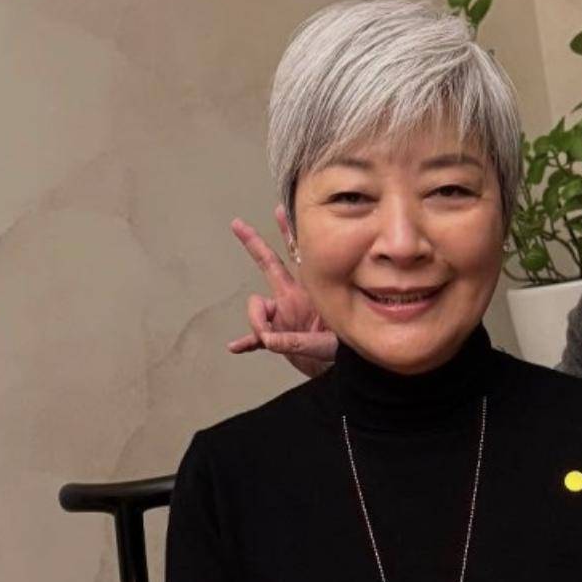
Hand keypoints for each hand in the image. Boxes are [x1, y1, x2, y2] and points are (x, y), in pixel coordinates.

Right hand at [226, 205, 337, 377]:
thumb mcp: (326, 346)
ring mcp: (284, 316)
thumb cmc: (344, 354)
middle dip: (254, 244)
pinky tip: (236, 347)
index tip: (278, 209)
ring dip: (256, 322)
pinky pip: (256, 337)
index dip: (286, 232)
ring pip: (258, 310)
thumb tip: (267, 339)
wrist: (345, 372)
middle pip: (269, 265)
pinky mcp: (278, 337)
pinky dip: (246, 341)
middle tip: (238, 225)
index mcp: (308, 293)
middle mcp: (293, 299)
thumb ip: (295, 342)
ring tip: (267, 339)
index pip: (296, 258)